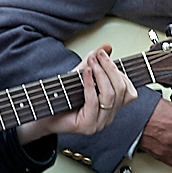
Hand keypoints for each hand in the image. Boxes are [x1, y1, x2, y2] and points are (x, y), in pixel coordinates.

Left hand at [17, 45, 137, 141]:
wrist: (43, 116)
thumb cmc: (61, 98)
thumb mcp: (80, 76)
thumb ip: (94, 62)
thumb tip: (106, 47)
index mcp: (111, 107)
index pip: (128, 91)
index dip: (119, 71)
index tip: (104, 55)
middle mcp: (108, 117)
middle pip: (122, 90)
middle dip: (111, 69)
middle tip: (99, 55)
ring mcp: (99, 124)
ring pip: (110, 96)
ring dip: (101, 75)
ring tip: (92, 63)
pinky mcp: (87, 126)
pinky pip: (94, 102)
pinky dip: (90, 85)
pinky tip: (86, 73)